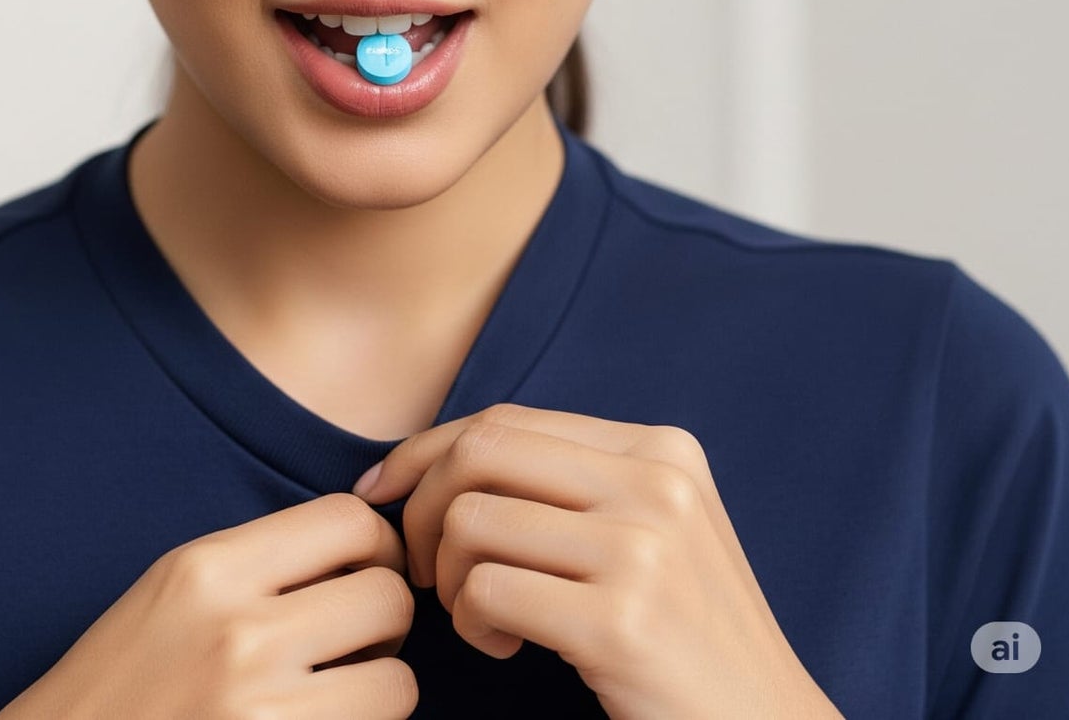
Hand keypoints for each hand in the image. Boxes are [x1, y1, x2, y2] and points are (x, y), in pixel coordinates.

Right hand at [0, 493, 417, 718]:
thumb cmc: (121, 686)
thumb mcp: (176, 593)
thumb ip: (261, 563)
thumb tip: (367, 546)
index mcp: (209, 568)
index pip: (349, 520)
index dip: (376, 547)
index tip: (366, 574)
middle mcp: (238, 633)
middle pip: (386, 595)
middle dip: (385, 623)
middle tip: (356, 646)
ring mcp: (260, 708)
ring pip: (398, 682)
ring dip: (380, 691)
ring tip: (336, 696)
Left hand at [351, 403, 843, 719]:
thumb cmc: (686, 638)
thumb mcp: (652, 531)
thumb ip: (572, 482)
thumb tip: (438, 456)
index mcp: (661, 449)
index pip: (506, 420)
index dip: (426, 450)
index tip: (382, 489)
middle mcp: (656, 483)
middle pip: (479, 452)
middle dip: (420, 505)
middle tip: (417, 566)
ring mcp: (643, 550)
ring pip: (471, 519)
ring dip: (444, 576)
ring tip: (477, 615)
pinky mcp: (620, 622)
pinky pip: (485, 591)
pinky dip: (470, 622)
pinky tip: (506, 647)